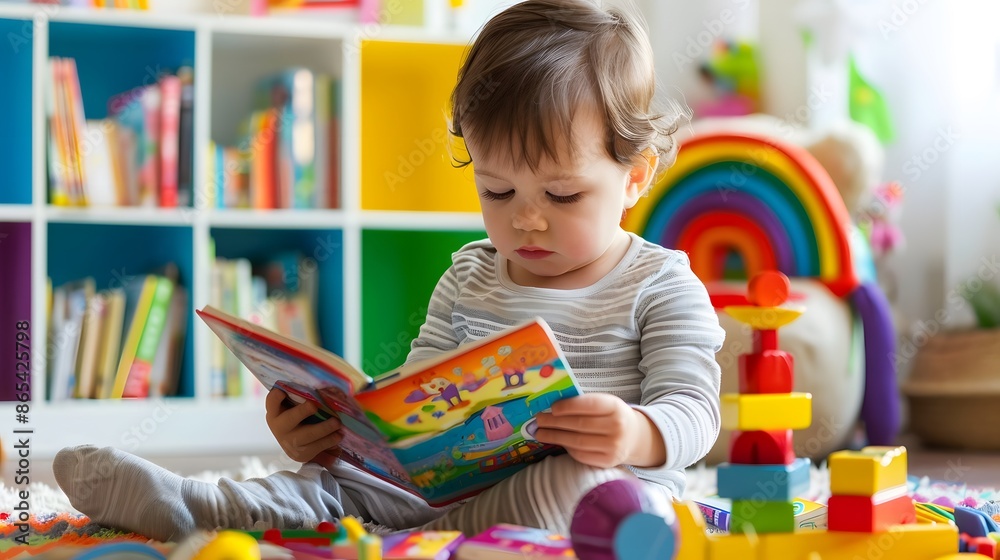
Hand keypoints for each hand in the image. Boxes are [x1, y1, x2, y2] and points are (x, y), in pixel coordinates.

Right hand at [265, 388, 343, 467]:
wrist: (295, 445)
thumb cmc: (297, 419)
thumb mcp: (293, 408)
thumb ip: (300, 398)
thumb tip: (324, 387)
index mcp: (275, 412)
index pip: (272, 402)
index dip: (275, 398)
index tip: (281, 392)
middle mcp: (279, 427)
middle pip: (290, 418)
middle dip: (302, 411)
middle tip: (313, 406)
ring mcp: (289, 443)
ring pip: (308, 435)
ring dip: (324, 428)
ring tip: (337, 423)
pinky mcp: (301, 455)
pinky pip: (317, 447)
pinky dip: (329, 441)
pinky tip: (338, 435)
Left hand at [533, 393, 664, 468]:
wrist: (634, 436)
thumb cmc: (612, 416)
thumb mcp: (605, 403)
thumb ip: (583, 403)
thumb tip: (551, 406)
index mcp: (615, 406)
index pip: (588, 405)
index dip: (567, 406)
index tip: (551, 408)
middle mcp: (617, 427)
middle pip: (579, 424)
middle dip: (555, 422)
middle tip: (538, 420)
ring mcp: (613, 446)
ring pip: (577, 441)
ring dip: (555, 437)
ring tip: (540, 432)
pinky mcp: (608, 461)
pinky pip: (581, 455)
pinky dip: (566, 448)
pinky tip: (557, 442)